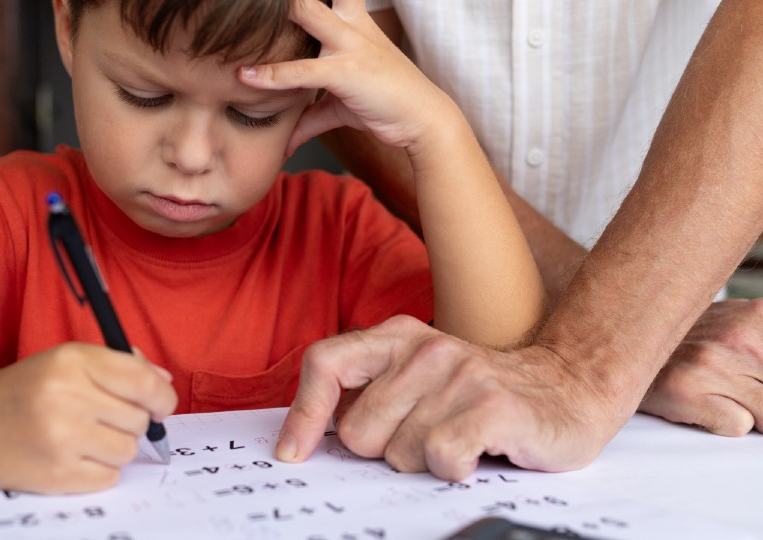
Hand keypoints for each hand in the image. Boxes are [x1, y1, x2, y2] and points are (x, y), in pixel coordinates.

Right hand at [0, 343, 176, 493]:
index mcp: (73, 361)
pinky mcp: (55, 474)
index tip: (159, 405)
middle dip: (130, 421)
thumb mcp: (69, 360)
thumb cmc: (28, 388)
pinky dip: (99, 470)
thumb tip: (164, 383)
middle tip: (101, 418)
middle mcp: (67, 396)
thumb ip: (120, 365)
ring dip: (115, 448)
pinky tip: (74, 456)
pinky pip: (109, 477)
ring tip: (84, 437)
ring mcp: (60, 438)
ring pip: (128, 450)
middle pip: (139, 419)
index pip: (144, 382)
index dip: (163, 397)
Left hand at [239, 0, 452, 156]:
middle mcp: (349, 24)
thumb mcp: (338, 106)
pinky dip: (270, 75)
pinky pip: (301, 70)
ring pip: (304, 12)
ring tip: (236, 15)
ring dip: (275, 12)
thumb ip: (307, 116)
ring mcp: (348, 44)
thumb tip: (285, 143)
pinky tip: (245, 76)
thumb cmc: (382, 105)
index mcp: (351, 19)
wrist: (422, 118)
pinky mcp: (345, 71)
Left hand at [275, 315, 618, 479]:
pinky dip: (453, 471)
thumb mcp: (419, 378)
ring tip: (457, 443)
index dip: (303, 412)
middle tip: (425, 440)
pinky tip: (476, 455)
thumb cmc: (482, 395)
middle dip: (385, 451)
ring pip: (399, 452)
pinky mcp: (493, 404)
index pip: (326, 363)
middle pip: (359, 430)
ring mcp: (461, 373)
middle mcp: (425, 348)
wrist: (571, 388)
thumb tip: (309, 439)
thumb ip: (371, 394)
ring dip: (424, 464)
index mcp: (398, 336)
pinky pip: (441, 457)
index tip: (294, 453)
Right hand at [640, 299, 762, 434]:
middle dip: (757, 395)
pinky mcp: (686, 390)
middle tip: (730, 381)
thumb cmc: (687, 345)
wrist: (617, 342)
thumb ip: (761, 351)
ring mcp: (712, 363)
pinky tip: (697, 401)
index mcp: (759, 317)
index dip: (762, 380)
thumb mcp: (740, 330)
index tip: (754, 383)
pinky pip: (736, 426)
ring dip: (746, 410)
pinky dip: (721, 422)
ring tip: (715, 390)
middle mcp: (740, 336)